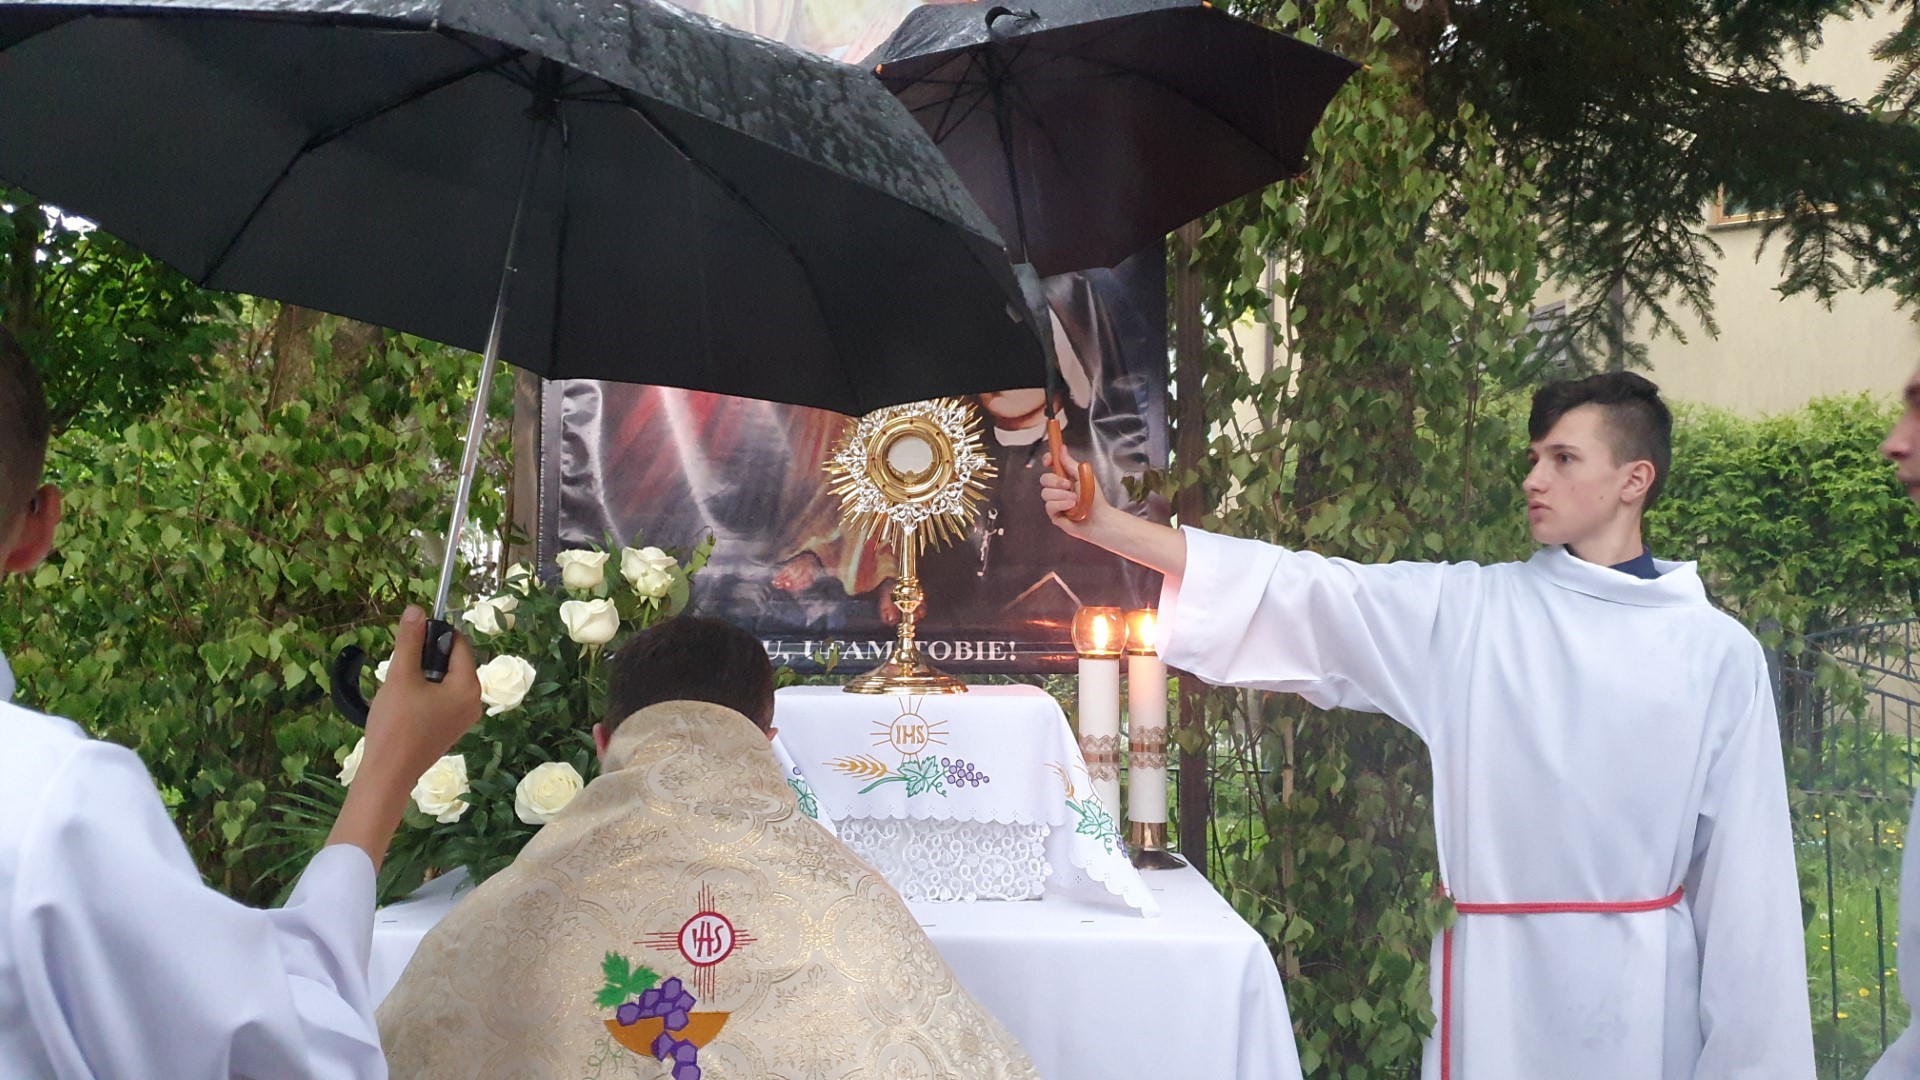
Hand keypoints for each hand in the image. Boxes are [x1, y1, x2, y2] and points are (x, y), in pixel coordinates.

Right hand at [326, 606, 481, 868]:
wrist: (388, 773)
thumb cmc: (396, 724)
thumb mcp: (400, 676)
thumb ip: (409, 641)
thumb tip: (416, 610)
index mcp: (469, 686)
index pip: (458, 644)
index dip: (434, 635)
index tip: (409, 637)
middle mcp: (474, 701)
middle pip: (452, 662)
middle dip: (425, 658)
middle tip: (400, 668)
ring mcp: (463, 718)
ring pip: (444, 681)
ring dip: (421, 676)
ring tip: (398, 687)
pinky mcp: (450, 729)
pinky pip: (440, 699)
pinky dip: (423, 693)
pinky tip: (401, 703)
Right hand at [1040, 444, 1189, 577]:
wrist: (1099, 519)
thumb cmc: (1095, 498)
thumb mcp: (1084, 476)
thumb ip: (1070, 463)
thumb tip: (1062, 448)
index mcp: (1065, 477)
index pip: (1051, 465)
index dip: (1048, 460)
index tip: (1049, 460)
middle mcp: (1058, 489)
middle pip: (1044, 479)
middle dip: (1055, 481)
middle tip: (1069, 485)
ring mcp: (1055, 501)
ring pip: (1045, 493)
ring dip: (1061, 496)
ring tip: (1075, 501)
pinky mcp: (1054, 514)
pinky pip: (1049, 506)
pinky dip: (1061, 505)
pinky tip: (1071, 508)